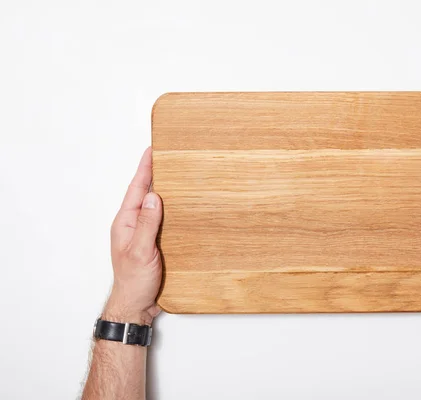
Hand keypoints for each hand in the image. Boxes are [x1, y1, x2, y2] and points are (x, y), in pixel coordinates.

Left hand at [104, 147, 162, 325]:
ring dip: (165, 190)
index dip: (146, 168)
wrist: (135, 306)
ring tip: (177, 174)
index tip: (153, 150)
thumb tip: (153, 196)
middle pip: (145, 193)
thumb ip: (147, 224)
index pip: (136, 189)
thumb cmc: (133, 282)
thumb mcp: (140, 251)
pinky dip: (171, 209)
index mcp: (125, 222)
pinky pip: (163, 220)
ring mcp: (143, 233)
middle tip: (168, 155)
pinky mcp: (154, 242)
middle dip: (155, 173)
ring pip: (155, 206)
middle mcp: (133, 224)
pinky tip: (181, 206)